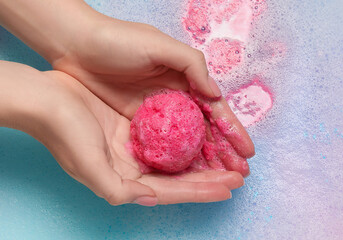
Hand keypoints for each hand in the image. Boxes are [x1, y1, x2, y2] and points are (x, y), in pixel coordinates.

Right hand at [0, 63, 243, 205]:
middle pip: (182, 176)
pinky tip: (206, 136)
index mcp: (127, 180)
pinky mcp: (136, 126)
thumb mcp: (90, 167)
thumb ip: (120, 190)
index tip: (229, 188)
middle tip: (239, 175)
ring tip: (230, 160)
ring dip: (205, 160)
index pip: (174, 190)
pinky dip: (189, 138)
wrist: (45, 98)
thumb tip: (152, 199)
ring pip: (179, 157)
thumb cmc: (64, 133)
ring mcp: (137, 146)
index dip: (203, 190)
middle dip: (212, 177)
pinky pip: (170, 135)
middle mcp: (135, 166)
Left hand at [51, 16, 254, 173]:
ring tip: (223, 181)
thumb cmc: (118, 40)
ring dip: (206, 163)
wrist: (75, 46)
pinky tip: (189, 176)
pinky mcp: (136, 127)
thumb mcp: (159, 45)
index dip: (233, 131)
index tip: (248, 152)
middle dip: (225, 153)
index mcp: (185, 80)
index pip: (215, 111)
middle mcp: (175, 101)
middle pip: (205, 132)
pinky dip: (177, 162)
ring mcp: (156, 117)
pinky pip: (162, 149)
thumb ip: (192, 65)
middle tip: (240, 174)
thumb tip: (216, 95)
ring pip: (187, 145)